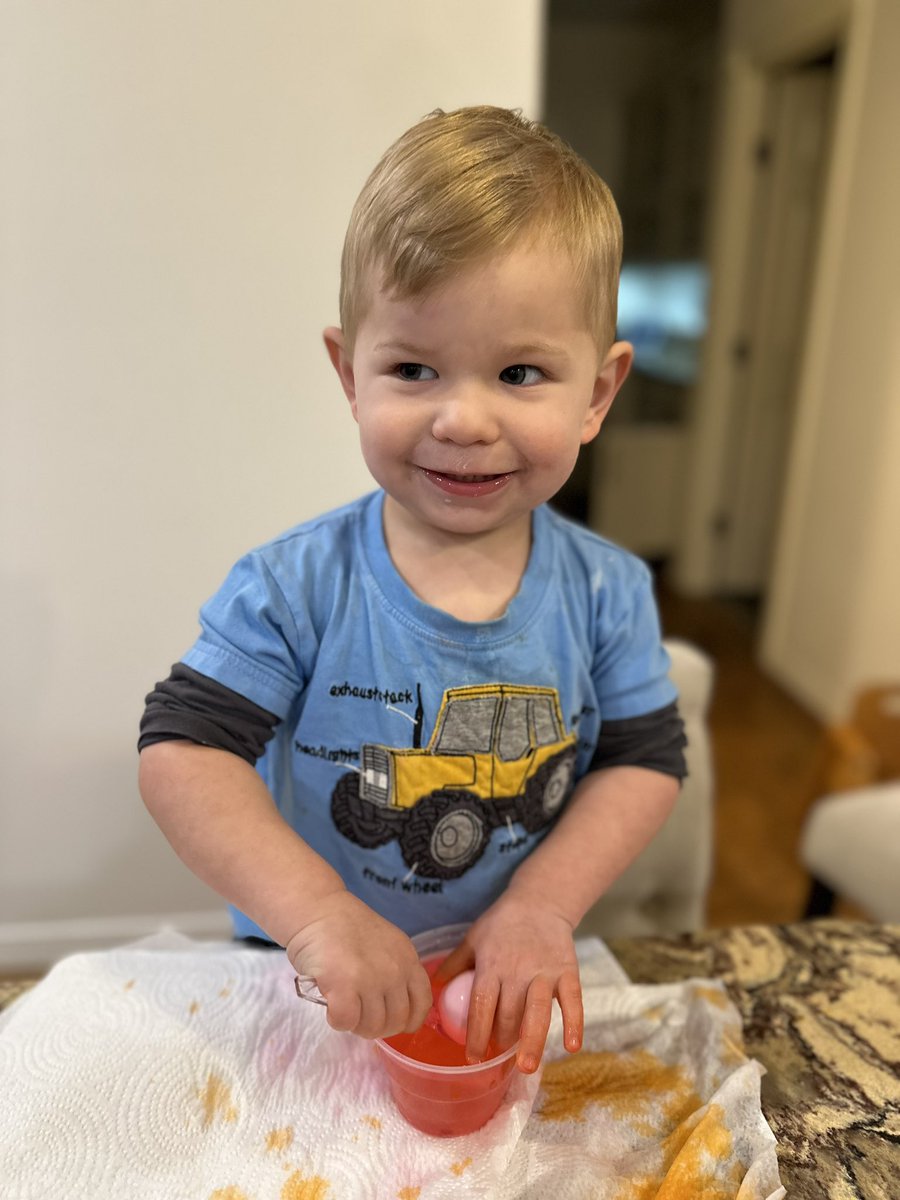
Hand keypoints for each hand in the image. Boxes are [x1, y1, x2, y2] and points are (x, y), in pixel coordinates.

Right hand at [285, 890, 432, 1039]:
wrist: (317, 908)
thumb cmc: (346, 927)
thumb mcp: (386, 945)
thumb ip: (395, 972)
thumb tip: (392, 1010)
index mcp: (408, 958)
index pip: (422, 1003)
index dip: (408, 1020)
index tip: (392, 1021)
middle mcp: (395, 970)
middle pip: (396, 1021)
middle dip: (377, 1026)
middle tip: (359, 1014)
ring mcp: (370, 979)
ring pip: (372, 1027)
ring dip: (356, 1025)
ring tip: (344, 1008)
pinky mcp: (343, 985)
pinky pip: (346, 1022)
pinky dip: (337, 1021)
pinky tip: (331, 1007)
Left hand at [435, 892, 582, 1073]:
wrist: (540, 901)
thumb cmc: (502, 922)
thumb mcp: (474, 938)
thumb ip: (455, 963)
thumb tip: (433, 987)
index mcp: (492, 964)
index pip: (481, 1004)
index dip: (476, 1033)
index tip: (472, 1057)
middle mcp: (518, 971)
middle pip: (509, 1014)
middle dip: (503, 1040)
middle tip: (499, 1057)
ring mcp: (544, 972)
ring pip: (538, 1012)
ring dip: (532, 1041)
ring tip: (526, 1066)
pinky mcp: (567, 971)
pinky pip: (572, 1001)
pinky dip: (574, 1023)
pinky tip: (571, 1046)